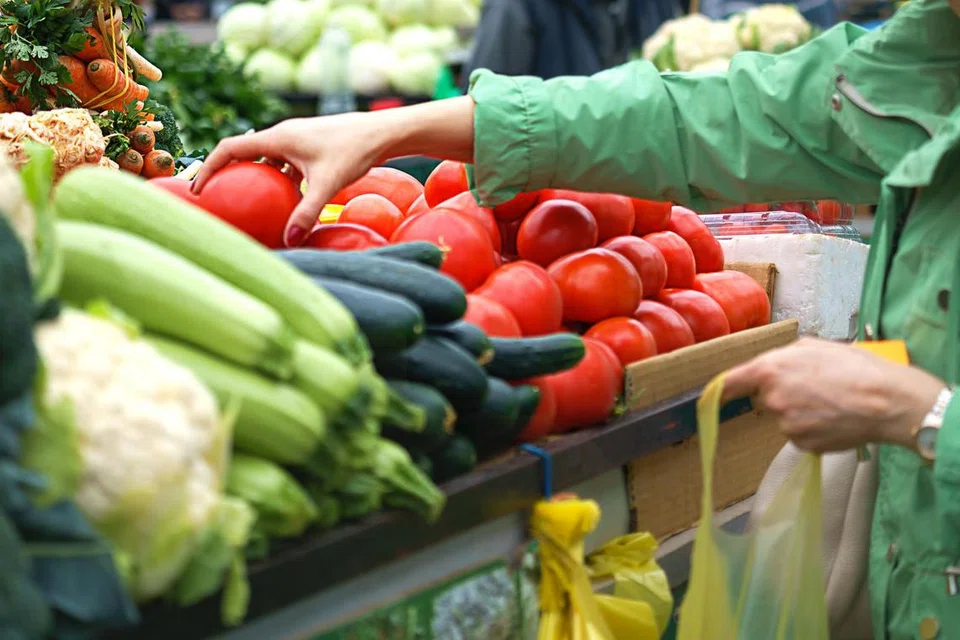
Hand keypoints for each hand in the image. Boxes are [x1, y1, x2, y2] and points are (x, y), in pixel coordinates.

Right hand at [192, 113, 389, 246]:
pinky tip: (285, 204)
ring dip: (254, 179)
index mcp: (277, 137)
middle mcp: (283, 135)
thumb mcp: (328, 184)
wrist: (382, 133)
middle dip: (227, 175)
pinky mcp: (310, 147)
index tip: (198, 190)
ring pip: (266, 160)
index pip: (230, 149)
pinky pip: (285, 165)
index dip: (209, 167)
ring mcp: (296, 141)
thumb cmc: (355, 152)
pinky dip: (278, 181)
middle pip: (244, 154)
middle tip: (215, 200)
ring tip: (245, 204)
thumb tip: (290, 240)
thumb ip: (307, 212)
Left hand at [721, 338, 944, 451]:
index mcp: (770, 370)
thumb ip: (784, 356)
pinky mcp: (802, 444)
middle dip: (784, 393)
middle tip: (816, 387)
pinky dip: (813, 428)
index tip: (713, 394)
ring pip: (785, 418)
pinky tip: (834, 418)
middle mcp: (772, 399)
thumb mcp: (815, 346)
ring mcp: (786, 425)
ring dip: (801, 412)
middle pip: (766, 398)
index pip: (731, 382)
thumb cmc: (855, 367)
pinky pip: (800, 434)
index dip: (721, 388)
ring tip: (832, 402)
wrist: (886, 401)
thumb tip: (774, 364)